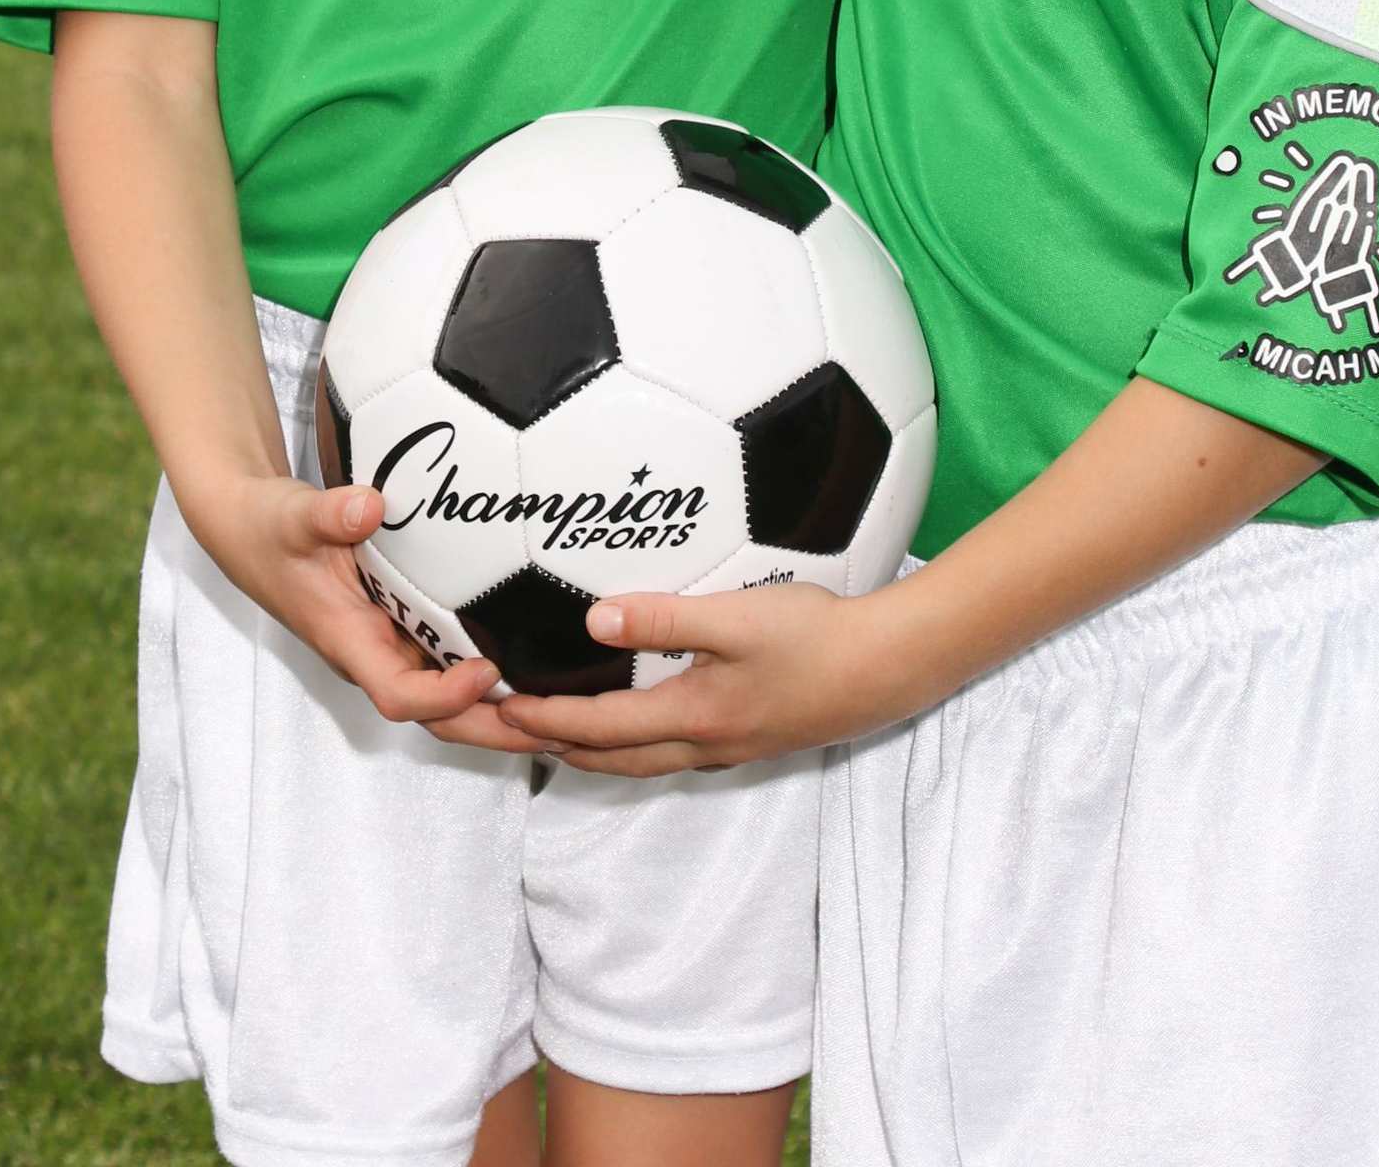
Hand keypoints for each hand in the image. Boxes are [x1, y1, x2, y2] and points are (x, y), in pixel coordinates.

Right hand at [184, 472, 542, 753]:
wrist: (250, 530)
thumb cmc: (269, 529)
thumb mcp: (292, 516)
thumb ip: (328, 513)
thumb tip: (368, 505)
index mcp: (349, 642)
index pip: (398, 694)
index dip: (444, 696)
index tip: (486, 672)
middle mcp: (373, 655)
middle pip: (437, 716)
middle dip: (494, 729)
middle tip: (557, 727)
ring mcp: (388, 645)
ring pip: (447, 696)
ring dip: (499, 707)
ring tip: (564, 708)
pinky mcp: (399, 627)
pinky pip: (447, 660)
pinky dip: (488, 670)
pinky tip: (536, 657)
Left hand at [496, 580, 929, 775]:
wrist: (885, 671)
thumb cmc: (817, 636)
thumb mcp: (739, 616)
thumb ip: (666, 619)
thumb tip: (594, 622)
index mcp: (690, 718)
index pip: (594, 726)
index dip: (538, 718)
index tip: (493, 707)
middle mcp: (698, 745)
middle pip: (602, 759)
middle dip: (542, 746)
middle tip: (494, 733)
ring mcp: (721, 749)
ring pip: (630, 762)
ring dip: (580, 748)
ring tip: (541, 732)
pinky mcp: (741, 740)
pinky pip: (659, 752)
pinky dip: (620, 743)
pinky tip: (623, 718)